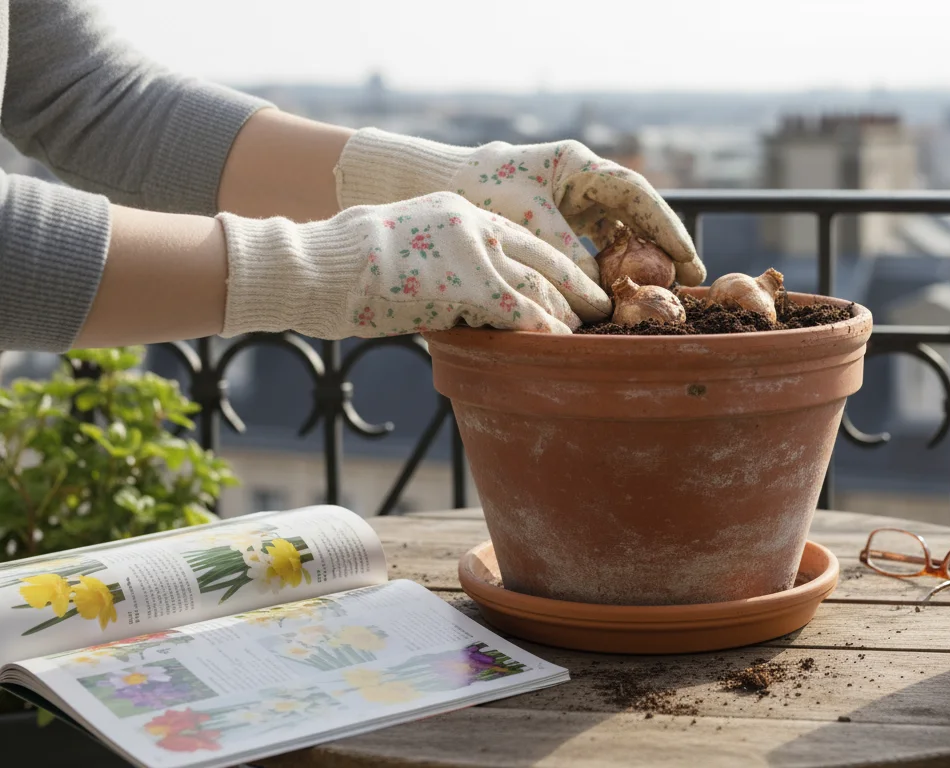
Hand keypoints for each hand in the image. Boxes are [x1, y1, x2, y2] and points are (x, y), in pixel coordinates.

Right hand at [217, 192, 610, 338]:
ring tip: (592, 336)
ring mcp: (476, 251)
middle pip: (549, 259)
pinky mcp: (469, 283)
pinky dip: (546, 332)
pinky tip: (563, 348)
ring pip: (543, 286)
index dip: (561, 265)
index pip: (530, 238)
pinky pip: (522, 313)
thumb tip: (466, 302)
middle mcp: (478, 223)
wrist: (316, 264)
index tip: (582, 286)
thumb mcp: (405, 249)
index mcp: (463, 211)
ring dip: (570, 315)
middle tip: (604, 313)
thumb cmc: (347, 267)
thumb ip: (445, 267)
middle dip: (581, 289)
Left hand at [332, 130, 704, 287]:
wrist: (440, 187)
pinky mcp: (563, 221)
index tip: (688, 259)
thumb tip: (598, 292)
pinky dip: (611, 267)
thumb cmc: (479, 192)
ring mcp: (576, 200)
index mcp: (577, 164)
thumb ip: (564, 251)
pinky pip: (599, 244)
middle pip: (638, 213)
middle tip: (692, 281)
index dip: (666, 227)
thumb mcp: (524, 221)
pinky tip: (620, 293)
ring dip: (641, 260)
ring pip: (622, 230)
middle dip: (665, 246)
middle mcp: (583, 179)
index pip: (636, 194)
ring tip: (661, 293)